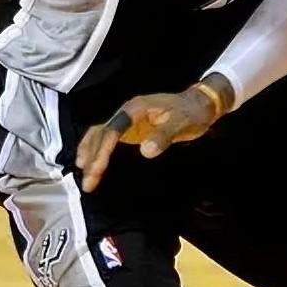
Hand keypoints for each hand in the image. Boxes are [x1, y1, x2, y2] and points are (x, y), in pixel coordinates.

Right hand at [76, 86, 220, 191]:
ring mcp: (128, 120)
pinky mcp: (131, 128)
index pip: (112, 130)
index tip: (96, 170)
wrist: (202, 103)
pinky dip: (97, 149)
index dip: (102, 151)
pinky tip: (92, 162)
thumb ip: (164, 135)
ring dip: (90, 154)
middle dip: (92, 157)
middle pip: (101, 133)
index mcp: (135, 109)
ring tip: (84, 175)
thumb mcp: (182, 122)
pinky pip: (108, 137)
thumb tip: (145, 151)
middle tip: (88, 182)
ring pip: (100, 134)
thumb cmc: (192, 112)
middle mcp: (126, 112)